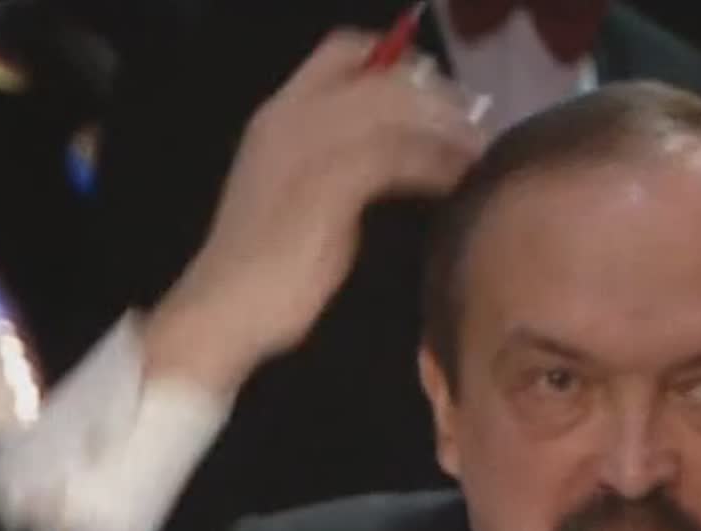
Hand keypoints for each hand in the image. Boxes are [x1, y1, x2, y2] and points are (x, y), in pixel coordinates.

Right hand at [143, 32, 486, 392]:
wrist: (223, 308)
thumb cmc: (265, 267)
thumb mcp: (295, 196)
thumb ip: (333, 163)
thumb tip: (396, 152)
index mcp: (278, 115)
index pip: (341, 52)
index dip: (396, 64)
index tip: (437, 93)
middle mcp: (290, 120)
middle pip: (379, 80)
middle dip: (437, 100)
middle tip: (475, 128)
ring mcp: (306, 150)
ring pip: (392, 114)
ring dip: (443, 132)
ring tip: (477, 154)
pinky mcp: (327, 187)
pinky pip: (394, 159)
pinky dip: (431, 167)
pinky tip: (454, 183)